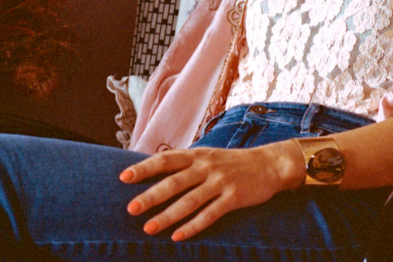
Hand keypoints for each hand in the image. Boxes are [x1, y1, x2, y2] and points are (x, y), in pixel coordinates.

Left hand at [119, 142, 302, 240]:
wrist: (269, 164)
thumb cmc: (231, 162)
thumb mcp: (207, 155)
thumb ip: (184, 164)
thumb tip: (152, 170)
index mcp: (196, 155)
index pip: (165, 160)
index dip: (144, 168)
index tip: (124, 177)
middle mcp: (205, 166)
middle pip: (173, 182)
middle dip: (150, 196)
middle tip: (131, 209)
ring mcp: (220, 182)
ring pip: (189, 201)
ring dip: (168, 216)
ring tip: (149, 228)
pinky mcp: (233, 197)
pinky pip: (210, 214)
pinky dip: (193, 226)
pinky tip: (177, 236)